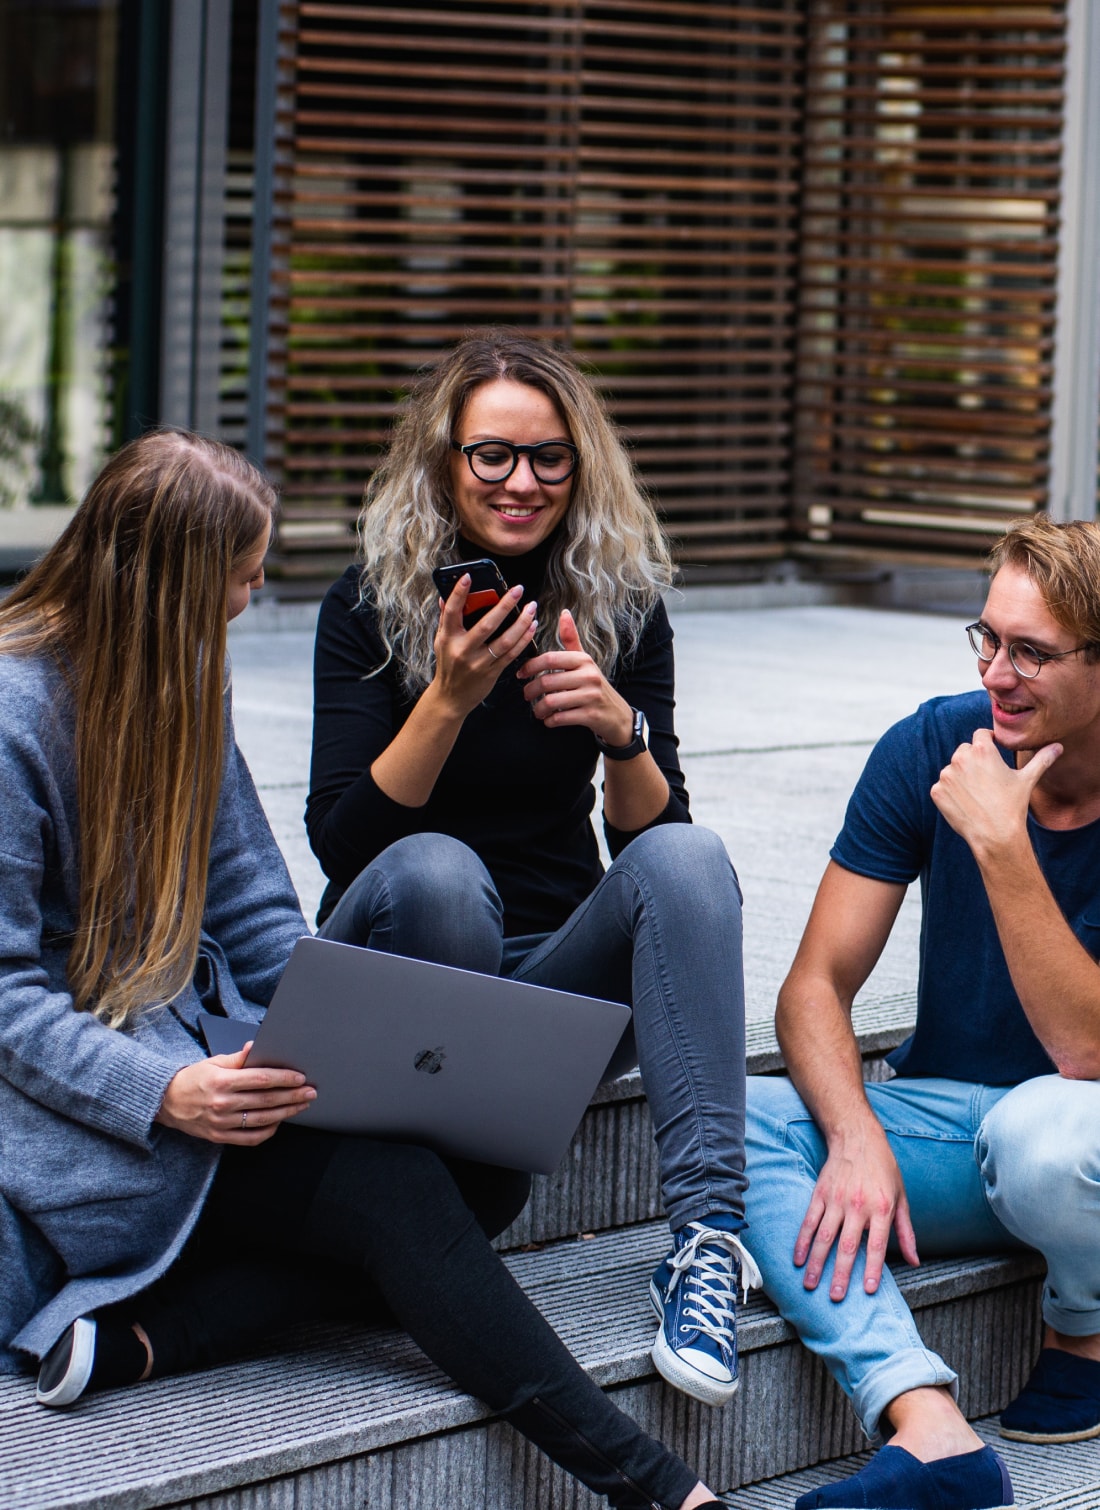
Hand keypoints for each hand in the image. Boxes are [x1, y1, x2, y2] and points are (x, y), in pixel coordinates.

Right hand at [155, 1045, 316, 1144]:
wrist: (166, 1102)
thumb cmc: (193, 1079)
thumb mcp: (213, 1062)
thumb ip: (238, 1058)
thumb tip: (256, 1046)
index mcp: (222, 1081)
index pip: (261, 1079)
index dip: (284, 1078)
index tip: (300, 1077)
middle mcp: (223, 1104)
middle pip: (266, 1100)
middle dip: (293, 1095)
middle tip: (311, 1091)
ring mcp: (222, 1123)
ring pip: (263, 1120)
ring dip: (287, 1112)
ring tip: (302, 1105)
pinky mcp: (220, 1137)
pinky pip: (251, 1138)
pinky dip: (269, 1130)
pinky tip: (279, 1121)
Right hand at [431, 575, 537, 717]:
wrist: (451, 698)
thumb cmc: (448, 665)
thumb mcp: (441, 641)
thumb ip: (445, 619)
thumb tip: (444, 596)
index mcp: (448, 638)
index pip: (452, 611)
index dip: (459, 593)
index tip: (468, 576)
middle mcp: (463, 650)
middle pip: (487, 625)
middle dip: (505, 605)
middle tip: (518, 590)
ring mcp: (479, 663)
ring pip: (505, 640)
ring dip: (521, 623)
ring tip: (531, 608)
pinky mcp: (492, 672)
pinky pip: (511, 654)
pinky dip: (523, 639)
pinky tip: (531, 627)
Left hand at [518, 609, 632, 743]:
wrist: (617, 714)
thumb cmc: (594, 685)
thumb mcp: (585, 661)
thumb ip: (571, 639)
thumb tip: (564, 613)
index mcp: (583, 660)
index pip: (550, 659)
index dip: (530, 666)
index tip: (521, 674)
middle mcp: (589, 676)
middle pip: (547, 681)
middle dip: (530, 691)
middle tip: (526, 695)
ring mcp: (591, 696)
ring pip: (551, 701)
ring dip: (539, 709)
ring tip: (537, 710)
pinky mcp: (591, 715)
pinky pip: (560, 718)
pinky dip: (550, 721)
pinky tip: (549, 720)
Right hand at [793, 1127, 918, 1298]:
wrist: (858, 1137)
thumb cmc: (884, 1169)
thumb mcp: (902, 1198)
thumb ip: (906, 1232)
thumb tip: (914, 1261)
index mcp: (881, 1208)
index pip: (877, 1245)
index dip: (873, 1269)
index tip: (868, 1290)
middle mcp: (857, 1206)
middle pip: (847, 1246)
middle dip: (841, 1274)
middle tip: (836, 1297)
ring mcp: (836, 1200)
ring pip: (824, 1237)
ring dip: (817, 1263)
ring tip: (811, 1284)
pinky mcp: (820, 1194)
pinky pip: (809, 1221)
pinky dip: (802, 1241)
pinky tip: (798, 1259)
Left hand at [931, 727, 1061, 860]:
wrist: (995, 835)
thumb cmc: (1013, 806)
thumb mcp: (1027, 780)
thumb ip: (1041, 760)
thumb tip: (1058, 747)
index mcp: (982, 750)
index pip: (981, 735)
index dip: (988, 742)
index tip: (993, 752)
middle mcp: (960, 758)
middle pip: (965, 751)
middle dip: (974, 761)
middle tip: (987, 780)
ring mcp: (946, 775)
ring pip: (953, 769)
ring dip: (962, 777)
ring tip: (978, 794)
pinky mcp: (937, 791)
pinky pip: (942, 787)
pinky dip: (951, 793)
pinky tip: (966, 803)